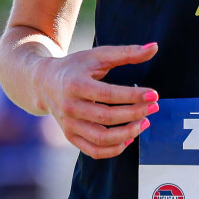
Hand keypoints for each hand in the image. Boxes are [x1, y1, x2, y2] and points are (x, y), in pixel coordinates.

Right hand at [38, 42, 159, 158]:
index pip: (109, 94)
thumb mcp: (98, 55)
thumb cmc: (76, 67)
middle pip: (106, 117)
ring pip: (101, 138)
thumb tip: (155, 47)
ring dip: (127, 133)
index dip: (133, 96)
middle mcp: (70, 107)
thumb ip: (127, 52)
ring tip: (145, 122)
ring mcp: (69, 124)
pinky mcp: (70, 136)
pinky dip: (114, 149)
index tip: (154, 94)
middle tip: (154, 107)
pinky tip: (130, 137)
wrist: (44, 82)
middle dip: (135, 113)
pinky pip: (93, 150)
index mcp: (76, 84)